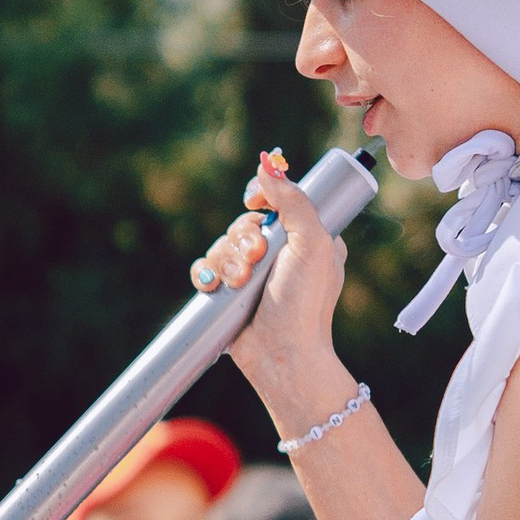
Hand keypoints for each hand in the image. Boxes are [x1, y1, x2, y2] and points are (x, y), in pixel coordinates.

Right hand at [187, 150, 351, 431]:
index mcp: (306, 238)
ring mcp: (252, 275)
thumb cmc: (305, 303)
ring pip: (222, 244)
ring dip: (227, 260)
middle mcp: (279, 255)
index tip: (255, 204)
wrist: (282, 354)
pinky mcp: (228, 294)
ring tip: (240, 283)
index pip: (277, 201)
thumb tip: (267, 164)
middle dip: (244, 237)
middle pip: (244, 222)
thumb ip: (294, 201)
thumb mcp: (313, 244)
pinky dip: (208, 274)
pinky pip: (206, 269)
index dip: (262, 197)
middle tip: (256, 258)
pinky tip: (217, 287)